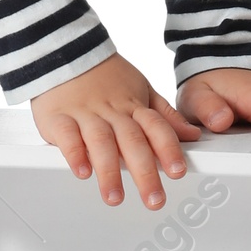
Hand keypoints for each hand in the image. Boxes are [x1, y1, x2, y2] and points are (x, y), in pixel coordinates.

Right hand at [30, 52, 201, 209]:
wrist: (65, 51)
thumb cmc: (105, 76)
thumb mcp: (141, 90)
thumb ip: (165, 115)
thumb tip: (191, 135)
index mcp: (134, 106)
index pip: (156, 128)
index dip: (168, 149)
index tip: (178, 171)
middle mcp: (112, 111)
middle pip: (132, 141)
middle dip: (145, 172)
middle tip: (154, 199)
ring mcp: (85, 113)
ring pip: (101, 141)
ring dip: (109, 170)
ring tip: (115, 196)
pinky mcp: (58, 117)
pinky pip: (67, 135)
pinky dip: (74, 153)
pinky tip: (82, 172)